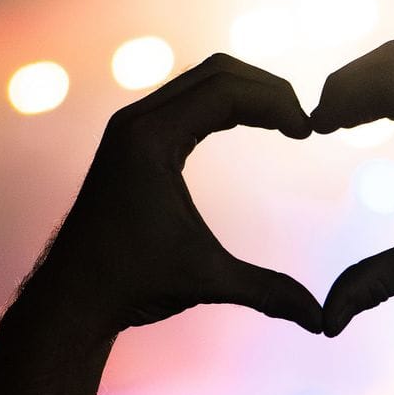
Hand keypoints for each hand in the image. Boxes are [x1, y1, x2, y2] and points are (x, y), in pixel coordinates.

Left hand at [45, 54, 321, 336]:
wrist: (72, 298)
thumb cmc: (132, 286)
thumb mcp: (206, 281)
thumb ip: (267, 292)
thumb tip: (321, 321)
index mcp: (151, 139)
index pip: (225, 91)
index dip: (275, 103)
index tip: (308, 130)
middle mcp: (136, 122)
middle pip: (215, 73)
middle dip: (266, 89)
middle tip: (303, 120)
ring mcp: (130, 129)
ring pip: (198, 82)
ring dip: (245, 93)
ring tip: (285, 120)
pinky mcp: (130, 142)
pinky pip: (184, 102)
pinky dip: (221, 105)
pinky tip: (249, 124)